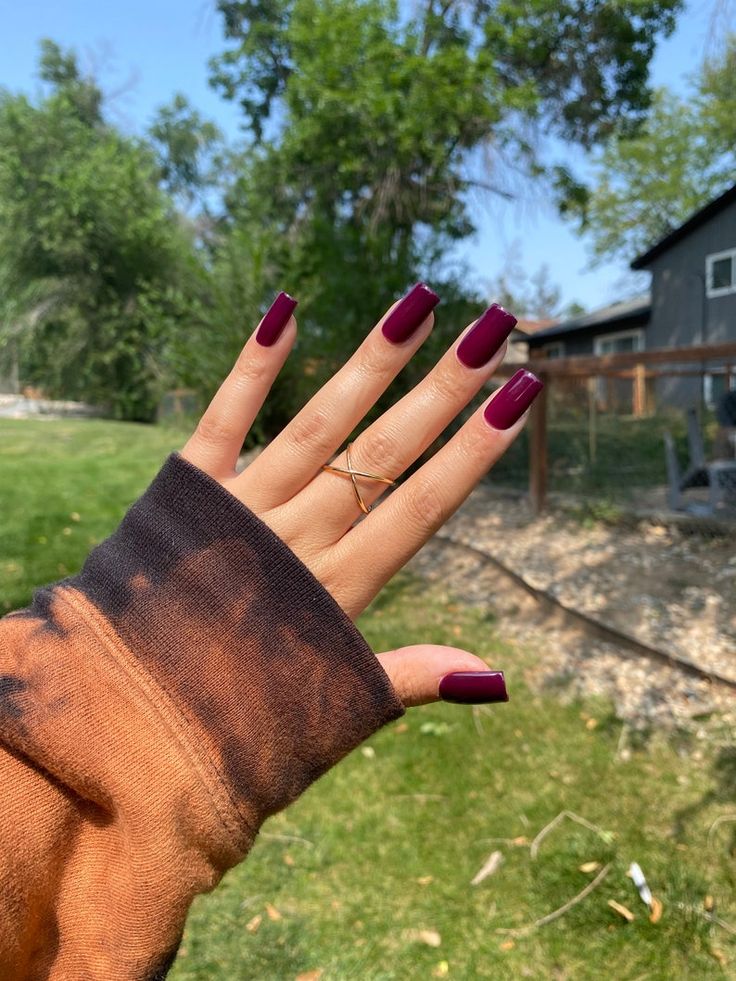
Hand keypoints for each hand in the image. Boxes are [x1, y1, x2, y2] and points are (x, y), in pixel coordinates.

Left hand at [179, 285, 541, 706]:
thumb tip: (496, 678)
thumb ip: (410, 677)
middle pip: (382, 453)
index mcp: (337, 590)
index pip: (421, 507)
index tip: (518, 397)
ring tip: (418, 304)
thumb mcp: (332, 709)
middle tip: (494, 330)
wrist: (124, 718)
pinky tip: (286, 312)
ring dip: (371, 364)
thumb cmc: (237, 718)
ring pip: (319, 425)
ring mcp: (240, 509)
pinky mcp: (186, 490)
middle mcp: (295, 538)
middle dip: (443, 390)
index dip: (472, 451)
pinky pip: (224, 420)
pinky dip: (251, 368)